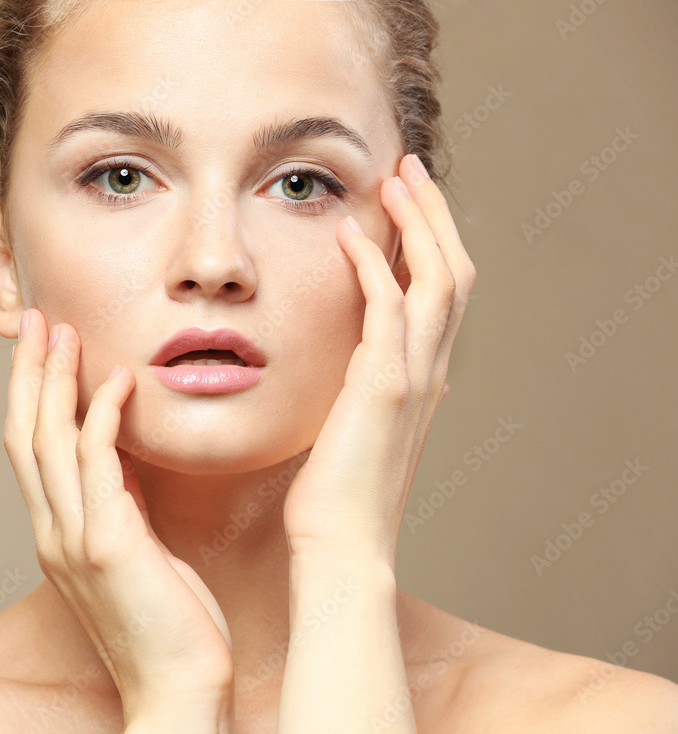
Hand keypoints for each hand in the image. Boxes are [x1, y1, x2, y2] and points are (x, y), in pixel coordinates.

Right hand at [3, 308, 234, 716]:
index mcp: (58, 535)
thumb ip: (120, 506)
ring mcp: (74, 538)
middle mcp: (54, 533)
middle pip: (24, 436)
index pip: (30, 452)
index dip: (29, 397)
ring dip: (53, 381)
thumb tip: (126, 461)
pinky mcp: (108, 543)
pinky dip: (102, 415)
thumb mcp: (137, 553)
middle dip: (27, 375)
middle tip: (35, 322)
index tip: (40, 351)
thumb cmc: (167, 626)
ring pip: (47, 441)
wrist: (177, 690)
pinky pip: (97, 463)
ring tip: (65, 332)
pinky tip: (116, 380)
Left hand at [283, 154, 476, 566]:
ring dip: (417, 223)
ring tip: (392, 179)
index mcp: (422, 378)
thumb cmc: (337, 493)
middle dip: (434, 215)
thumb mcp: (356, 429)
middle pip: (454, 272)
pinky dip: (374, 266)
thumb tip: (356, 365)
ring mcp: (412, 379)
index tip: (404, 200)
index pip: (443, 292)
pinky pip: (389, 310)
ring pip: (438, 280)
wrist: (340, 545)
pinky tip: (348, 235)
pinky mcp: (384, 388)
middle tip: (407, 168)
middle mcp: (429, 372)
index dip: (431, 240)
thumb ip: (365, 390)